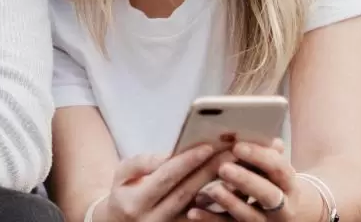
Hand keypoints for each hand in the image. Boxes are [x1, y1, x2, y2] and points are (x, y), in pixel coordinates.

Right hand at [91, 144, 226, 221]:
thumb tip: (170, 154)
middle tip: (230, 153)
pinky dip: (219, 207)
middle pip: (187, 193)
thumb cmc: (124, 193)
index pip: (166, 178)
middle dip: (209, 171)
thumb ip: (144, 162)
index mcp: (136, 202)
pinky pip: (202, 221)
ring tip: (237, 171)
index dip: (187, 161)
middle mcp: (153, 219)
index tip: (208, 146)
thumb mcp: (123, 174)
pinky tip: (234, 191)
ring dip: (220, 191)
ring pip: (199, 211)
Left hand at [186, 138, 300, 221]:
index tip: (237, 146)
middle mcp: (283, 207)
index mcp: (289, 184)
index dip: (259, 157)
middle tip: (223, 167)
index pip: (279, 169)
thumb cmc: (267, 179)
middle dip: (246, 180)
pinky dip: (210, 219)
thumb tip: (250, 124)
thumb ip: (262, 150)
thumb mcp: (270, 166)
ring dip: (230, 202)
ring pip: (250, 216)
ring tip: (213, 189)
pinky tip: (193, 211)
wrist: (279, 212)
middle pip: (268, 195)